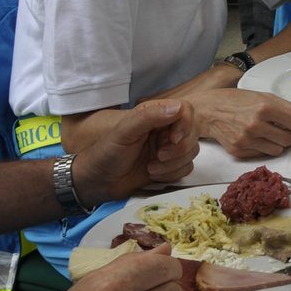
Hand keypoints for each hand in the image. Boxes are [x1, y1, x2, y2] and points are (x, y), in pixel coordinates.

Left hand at [71, 100, 196, 203]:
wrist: (98, 182)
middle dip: (177, 150)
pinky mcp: (170, 166)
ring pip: (191, 152)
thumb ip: (149, 116)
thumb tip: (177, 108)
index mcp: (155, 115)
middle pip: (193, 134)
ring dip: (172, 165)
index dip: (185, 125)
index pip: (186, 111)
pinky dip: (172, 174)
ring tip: (150, 168)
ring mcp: (168, 148)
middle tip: (157, 156)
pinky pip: (186, 168)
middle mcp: (165, 130)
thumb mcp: (124, 132)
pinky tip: (153, 175)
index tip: (172, 139)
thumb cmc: (106, 153)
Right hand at [186, 88, 290, 158]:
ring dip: (279, 143)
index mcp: (264, 107)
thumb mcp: (263, 97)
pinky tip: (257, 138)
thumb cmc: (234, 101)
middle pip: (288, 139)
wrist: (208, 111)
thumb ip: (289, 107)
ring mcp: (246, 139)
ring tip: (270, 134)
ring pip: (277, 150)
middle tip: (286, 131)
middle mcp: (255, 125)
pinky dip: (264, 148)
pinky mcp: (239, 150)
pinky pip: (263, 154)